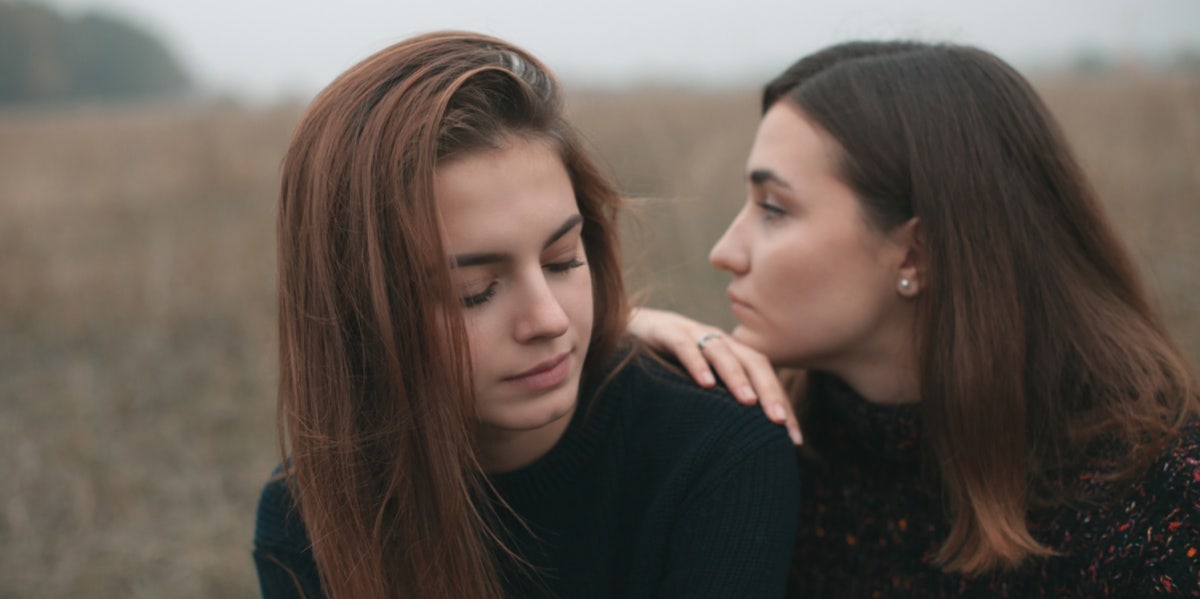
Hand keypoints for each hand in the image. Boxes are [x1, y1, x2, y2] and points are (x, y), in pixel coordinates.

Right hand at [628, 307, 800, 444]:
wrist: (626, 328)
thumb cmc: (664, 364)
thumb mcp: (696, 385)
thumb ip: (718, 405)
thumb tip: (743, 449)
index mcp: (730, 355)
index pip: (765, 377)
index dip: (782, 404)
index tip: (795, 440)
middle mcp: (718, 342)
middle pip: (753, 362)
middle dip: (770, 390)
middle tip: (780, 422)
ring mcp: (692, 334)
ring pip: (722, 351)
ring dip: (737, 376)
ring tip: (749, 402)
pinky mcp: (665, 332)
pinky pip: (684, 346)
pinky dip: (696, 362)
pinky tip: (704, 383)